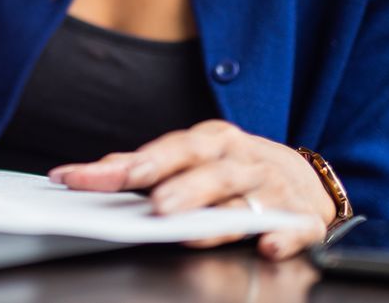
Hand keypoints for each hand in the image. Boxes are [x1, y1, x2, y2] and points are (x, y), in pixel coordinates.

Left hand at [48, 119, 332, 258]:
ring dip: (218, 214)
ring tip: (191, 231)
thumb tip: (100, 170)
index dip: (126, 165)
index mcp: (212, 141)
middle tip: (154, 206)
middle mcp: (240, 161)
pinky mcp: (302, 219)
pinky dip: (284, 236)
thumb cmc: (235, 169)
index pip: (167, 150)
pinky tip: (268, 246)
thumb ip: (150, 165)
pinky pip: (296, 228)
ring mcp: (273, 189)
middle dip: (180, 186)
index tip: (82, 179)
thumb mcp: (197, 158)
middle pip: (209, 170)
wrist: (306, 180)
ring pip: (244, 201)